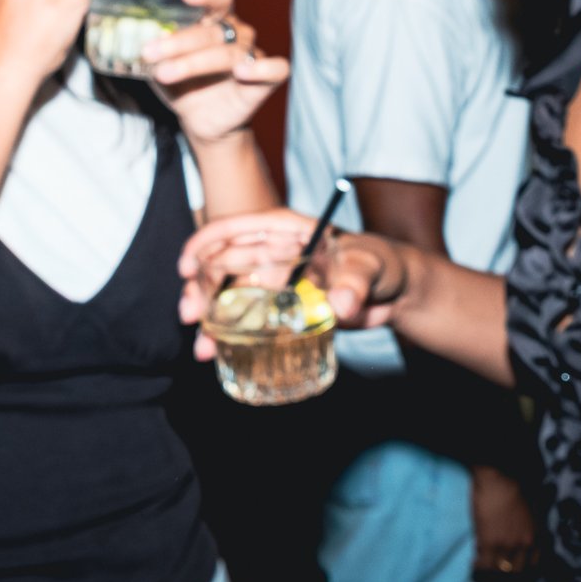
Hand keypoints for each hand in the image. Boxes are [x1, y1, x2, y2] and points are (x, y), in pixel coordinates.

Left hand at [140, 0, 289, 143]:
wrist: (202, 122)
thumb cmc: (182, 85)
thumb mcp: (160, 65)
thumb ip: (152, 49)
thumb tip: (139, 36)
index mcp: (215, 21)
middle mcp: (236, 33)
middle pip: (212, 31)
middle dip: (178, 41)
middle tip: (149, 51)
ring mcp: (253, 55)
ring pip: (229, 53)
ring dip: (194, 62)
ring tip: (164, 73)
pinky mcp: (267, 79)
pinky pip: (276, 69)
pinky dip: (262, 68)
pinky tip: (242, 72)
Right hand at [177, 209, 404, 359]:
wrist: (394, 295)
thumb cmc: (381, 264)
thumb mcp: (370, 265)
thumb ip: (355, 281)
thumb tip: (341, 303)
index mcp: (286, 230)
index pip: (236, 227)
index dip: (205, 243)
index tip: (186, 267)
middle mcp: (271, 254)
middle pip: (221, 264)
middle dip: (198, 288)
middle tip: (190, 315)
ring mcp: (271, 284)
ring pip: (226, 295)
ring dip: (207, 317)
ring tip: (201, 346)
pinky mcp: (277, 311)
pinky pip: (244, 320)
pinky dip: (226, 336)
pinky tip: (213, 354)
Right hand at [470, 465, 536, 579]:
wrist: (499, 475)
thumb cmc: (514, 485)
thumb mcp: (532, 510)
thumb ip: (528, 527)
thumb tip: (519, 537)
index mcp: (538, 536)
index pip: (534, 565)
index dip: (523, 572)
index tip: (512, 573)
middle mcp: (526, 544)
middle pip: (518, 573)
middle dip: (506, 579)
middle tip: (494, 579)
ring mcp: (508, 545)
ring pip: (500, 573)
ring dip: (490, 576)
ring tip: (481, 574)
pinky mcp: (490, 542)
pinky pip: (484, 566)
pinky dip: (478, 569)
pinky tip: (473, 564)